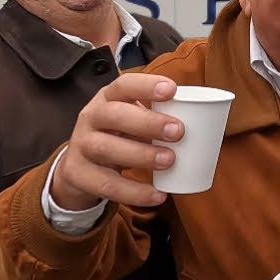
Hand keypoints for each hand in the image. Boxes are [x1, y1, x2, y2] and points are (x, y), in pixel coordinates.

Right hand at [49, 73, 182, 209]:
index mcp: (107, 98)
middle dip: (147, 122)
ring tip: (169, 160)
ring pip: (107, 148)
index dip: (146, 86)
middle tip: (178, 132)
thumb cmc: (117, 137)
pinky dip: (134, 192)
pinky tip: (158, 194)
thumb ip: (155, 117)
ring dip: (141, 154)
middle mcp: (91, 117)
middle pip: (114, 115)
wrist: (78, 168)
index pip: (123, 85)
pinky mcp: (79, 174)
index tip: (172, 90)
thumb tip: (202, 123)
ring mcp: (81, 146)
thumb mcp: (130, 121)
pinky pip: (107, 184)